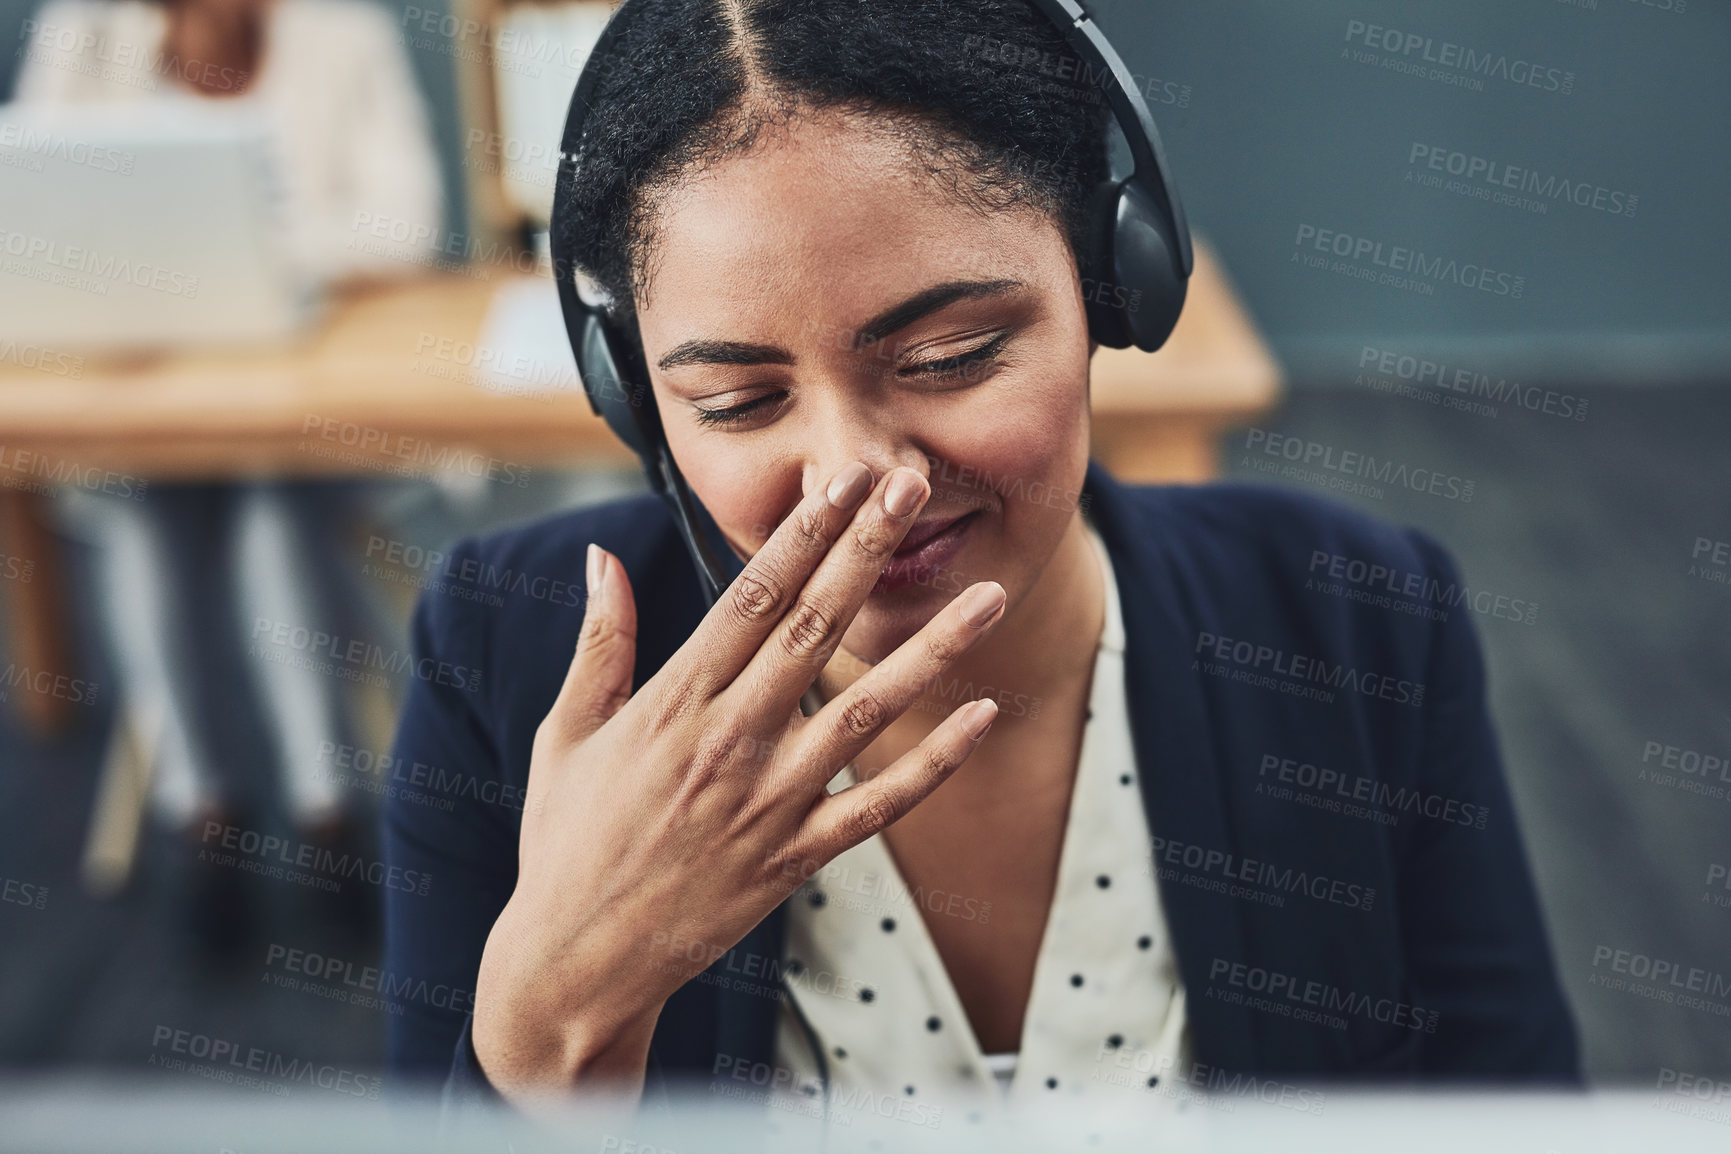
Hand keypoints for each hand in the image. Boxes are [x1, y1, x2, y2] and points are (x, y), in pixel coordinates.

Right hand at [471, 462, 1006, 1103]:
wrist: (575, 962)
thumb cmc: (566, 841)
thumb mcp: (566, 733)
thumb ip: (600, 644)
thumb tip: (601, 558)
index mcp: (672, 703)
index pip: (751, 596)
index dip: (804, 532)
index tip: (845, 479)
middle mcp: (727, 742)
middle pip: (814, 629)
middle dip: (867, 552)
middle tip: (914, 485)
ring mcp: (767, 803)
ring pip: (864, 712)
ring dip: (931, 651)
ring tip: (989, 597)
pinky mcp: (793, 859)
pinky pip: (876, 805)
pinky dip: (932, 764)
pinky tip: (980, 716)